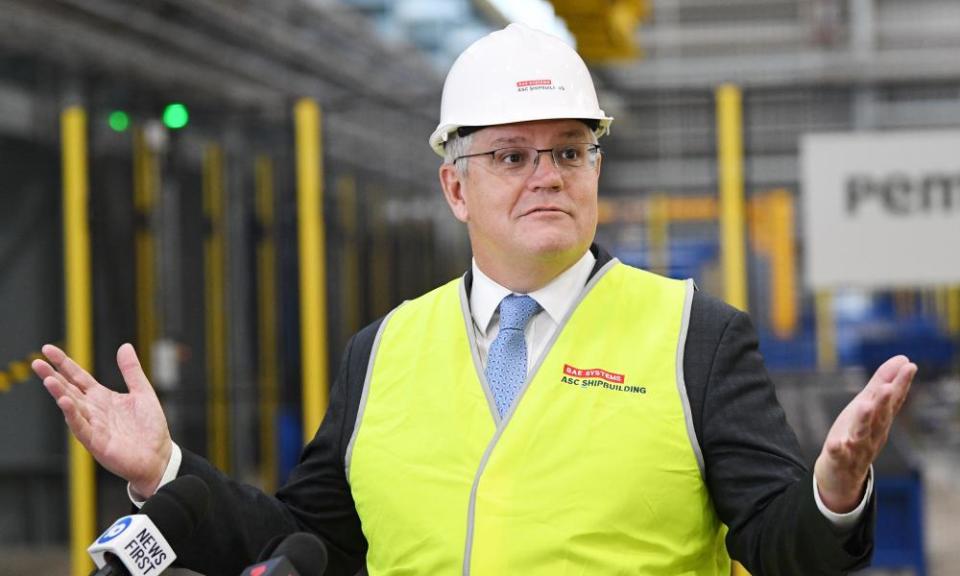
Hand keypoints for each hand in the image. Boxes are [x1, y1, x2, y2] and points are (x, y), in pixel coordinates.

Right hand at [32, 343, 171, 497]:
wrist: (159, 456)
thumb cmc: (150, 427)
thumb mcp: (143, 392)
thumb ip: (131, 371)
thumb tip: (124, 346)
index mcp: (102, 398)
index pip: (78, 377)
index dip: (64, 363)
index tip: (48, 349)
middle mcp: (94, 410)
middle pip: (69, 390)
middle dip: (53, 376)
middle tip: (36, 362)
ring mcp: (93, 426)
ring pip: (72, 407)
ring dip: (59, 394)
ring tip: (48, 379)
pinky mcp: (97, 442)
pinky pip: (81, 427)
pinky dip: (73, 415)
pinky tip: (65, 402)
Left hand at [814, 355, 916, 512]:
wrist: (842, 474)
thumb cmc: (856, 434)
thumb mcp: (868, 406)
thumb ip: (881, 383)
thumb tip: (903, 359)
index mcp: (880, 420)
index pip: (892, 401)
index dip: (901, 384)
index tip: (909, 366)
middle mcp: (872, 434)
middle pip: (880, 417)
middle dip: (884, 402)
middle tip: (888, 386)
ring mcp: (857, 448)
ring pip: (862, 434)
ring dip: (864, 421)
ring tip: (864, 406)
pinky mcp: (840, 460)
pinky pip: (839, 455)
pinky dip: (839, 449)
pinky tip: (836, 443)